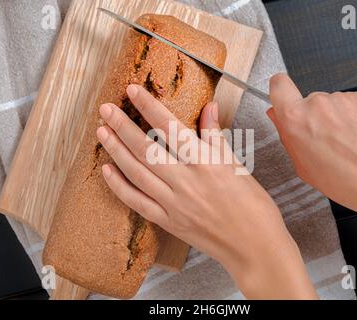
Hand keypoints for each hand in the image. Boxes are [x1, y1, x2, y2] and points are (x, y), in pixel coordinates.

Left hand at [96, 84, 316, 298]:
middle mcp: (186, 181)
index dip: (149, 106)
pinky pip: (138, 203)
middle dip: (123, 126)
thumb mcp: (238, 165)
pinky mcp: (169, 222)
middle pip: (147, 149)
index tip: (133, 90)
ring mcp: (174, 204)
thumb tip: (209, 107)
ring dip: (117, 151)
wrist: (255, 246)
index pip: (171, 127)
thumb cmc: (254, 205)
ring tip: (102, 132)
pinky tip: (107, 171)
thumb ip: (216, 136)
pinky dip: (120, 187)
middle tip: (106, 109)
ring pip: (138, 173)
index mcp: (206, 163)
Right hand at [267, 73, 356, 232]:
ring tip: (347, 143)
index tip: (284, 98)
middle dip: (313, 117)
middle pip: (308, 102)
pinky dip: (353, 118)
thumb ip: (287, 136)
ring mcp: (342, 99)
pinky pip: (351, 105)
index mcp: (295, 119)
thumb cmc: (344, 179)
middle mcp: (317, 103)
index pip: (279, 85)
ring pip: (331, 105)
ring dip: (335, 119)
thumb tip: (278, 115)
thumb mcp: (303, 166)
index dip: (280, 91)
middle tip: (324, 141)